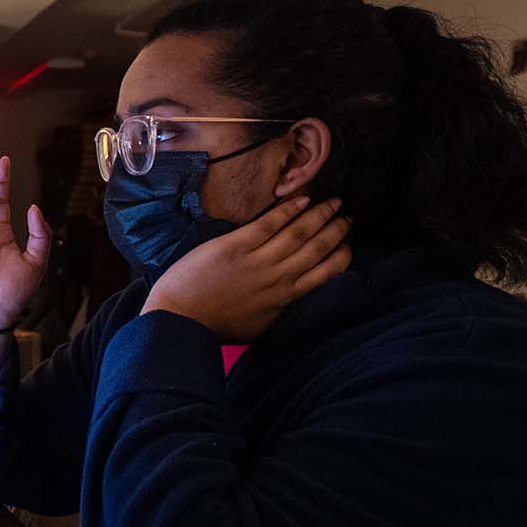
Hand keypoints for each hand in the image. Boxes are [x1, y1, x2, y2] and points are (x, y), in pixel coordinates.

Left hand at [142, 196, 350, 342]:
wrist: (179, 320)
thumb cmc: (215, 326)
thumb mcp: (258, 327)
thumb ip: (279, 310)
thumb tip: (294, 299)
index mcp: (285, 299)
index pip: (327, 274)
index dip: (342, 256)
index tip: (347, 243)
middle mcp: (278, 279)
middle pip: (318, 249)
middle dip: (337, 230)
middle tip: (347, 216)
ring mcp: (257, 261)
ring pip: (299, 233)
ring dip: (319, 215)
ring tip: (333, 202)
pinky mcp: (235, 247)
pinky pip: (270, 224)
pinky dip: (289, 210)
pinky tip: (303, 199)